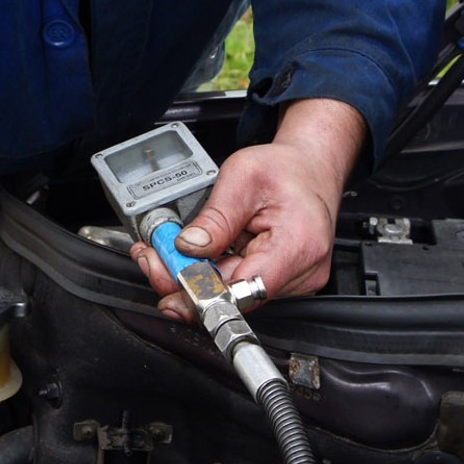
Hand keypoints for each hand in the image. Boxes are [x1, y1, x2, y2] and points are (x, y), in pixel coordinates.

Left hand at [131, 98, 365, 320]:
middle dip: (188, 280)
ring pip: (233, 294)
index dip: (203, 292)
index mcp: (297, 245)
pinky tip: (195, 257)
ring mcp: (294, 280)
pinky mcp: (283, 281)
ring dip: (198, 277)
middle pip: (234, 296)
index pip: (245, 290)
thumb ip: (215, 216)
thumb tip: (187, 248)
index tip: (170, 283)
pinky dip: (214, 273)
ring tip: (170, 251)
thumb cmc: (286, 169)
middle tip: (154, 258)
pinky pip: (240, 286)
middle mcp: (302, 271)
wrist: (310, 167)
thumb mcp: (242, 177)